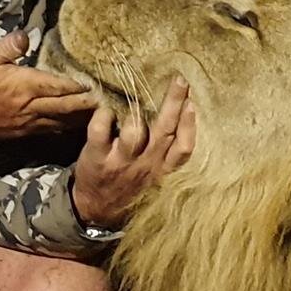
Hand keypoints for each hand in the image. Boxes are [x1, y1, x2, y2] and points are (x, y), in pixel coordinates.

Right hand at [0, 31, 98, 150]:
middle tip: (106, 102)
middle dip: (85, 104)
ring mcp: (23, 123)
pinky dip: (61, 127)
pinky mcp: (17, 132)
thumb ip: (7, 47)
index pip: (58, 86)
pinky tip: (69, 125)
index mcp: (21, 86)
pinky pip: (45, 130)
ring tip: (96, 115)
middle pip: (64, 107)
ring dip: (77, 118)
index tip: (96, 83)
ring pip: (58, 121)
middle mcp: (27, 107)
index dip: (78, 86)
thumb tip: (27, 36)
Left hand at [71, 76, 195, 229]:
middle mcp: (145, 165)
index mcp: (161, 169)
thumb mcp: (156, 178)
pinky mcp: (97, 157)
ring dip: (136, 113)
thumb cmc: (130, 186)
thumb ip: (167, 154)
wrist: (97, 211)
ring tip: (134, 101)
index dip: (189, 126)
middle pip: (164, 130)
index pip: (183, 148)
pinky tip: (105, 111)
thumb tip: (181, 117)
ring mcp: (121, 162)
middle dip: (173, 103)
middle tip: (179, 79)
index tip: (192, 103)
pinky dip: (103, 116)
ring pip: (135, 131)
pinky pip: (100, 130)